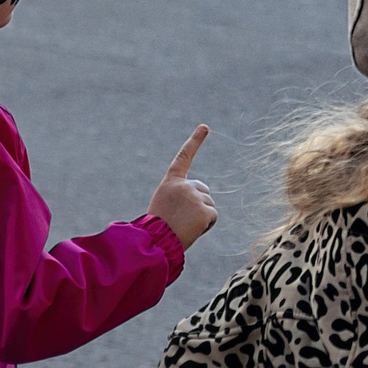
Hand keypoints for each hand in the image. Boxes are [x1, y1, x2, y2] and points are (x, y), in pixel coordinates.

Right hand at [148, 125, 218, 248]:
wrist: (154, 242)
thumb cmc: (157, 227)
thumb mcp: (165, 205)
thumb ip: (181, 197)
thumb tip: (203, 206)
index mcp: (171, 182)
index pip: (183, 157)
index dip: (195, 141)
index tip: (205, 126)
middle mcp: (185, 185)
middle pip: (203, 191)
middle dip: (197, 204)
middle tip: (180, 218)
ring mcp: (196, 196)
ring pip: (208, 205)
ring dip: (200, 217)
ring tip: (182, 226)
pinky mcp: (205, 210)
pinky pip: (213, 217)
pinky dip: (206, 225)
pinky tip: (192, 230)